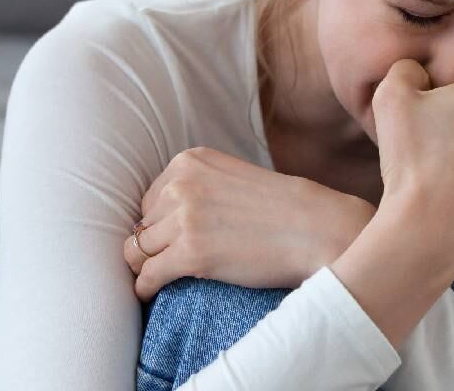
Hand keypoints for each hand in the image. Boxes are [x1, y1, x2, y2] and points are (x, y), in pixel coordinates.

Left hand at [123, 146, 375, 301]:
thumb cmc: (282, 209)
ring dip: (146, 267)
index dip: (160, 223)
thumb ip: (199, 185)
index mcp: (190, 161)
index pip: (151, 197)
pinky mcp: (190, 253)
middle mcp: (181, 184)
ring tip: (158, 280)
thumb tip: (162, 216)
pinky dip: (145, 287)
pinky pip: (147, 275)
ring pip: (137, 250)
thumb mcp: (233, 177)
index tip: (172, 240)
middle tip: (170, 263)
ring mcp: (184, 218)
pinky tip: (153, 293)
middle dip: (154, 245)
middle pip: (143, 224)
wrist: (316, 230)